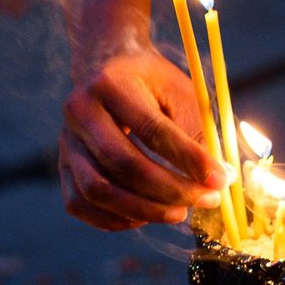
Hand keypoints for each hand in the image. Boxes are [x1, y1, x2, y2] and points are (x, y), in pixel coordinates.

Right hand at [60, 47, 227, 230]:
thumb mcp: (180, 92)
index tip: (221, 180)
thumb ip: (198, 134)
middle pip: (123, 163)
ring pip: (97, 189)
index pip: (153, 130)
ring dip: (143, 210)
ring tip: (179, 213)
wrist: (107, 66)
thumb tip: (222, 180)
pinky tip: (145, 217)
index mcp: (113, 83)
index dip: (189, 160)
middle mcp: (81, 110)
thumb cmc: (152, 82)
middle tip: (206, 200)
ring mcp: (66, 140)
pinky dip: (113, 219)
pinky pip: (79, 203)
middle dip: (170, 190)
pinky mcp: (62, 163)